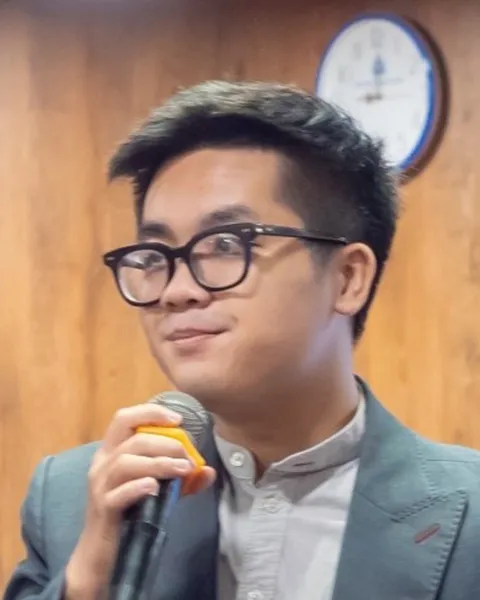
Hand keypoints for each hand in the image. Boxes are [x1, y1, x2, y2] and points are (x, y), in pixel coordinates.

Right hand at [64, 403, 215, 599]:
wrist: (99, 552)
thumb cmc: (127, 512)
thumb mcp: (154, 490)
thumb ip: (179, 480)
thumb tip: (208, 471)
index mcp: (111, 452)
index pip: (124, 418)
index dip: (150, 413)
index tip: (178, 419)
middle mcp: (101, 464)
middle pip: (131, 440)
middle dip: (164, 443)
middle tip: (187, 456)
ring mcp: (99, 487)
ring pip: (125, 463)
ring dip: (159, 463)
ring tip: (183, 469)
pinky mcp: (103, 509)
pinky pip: (118, 494)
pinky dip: (139, 487)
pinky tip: (156, 488)